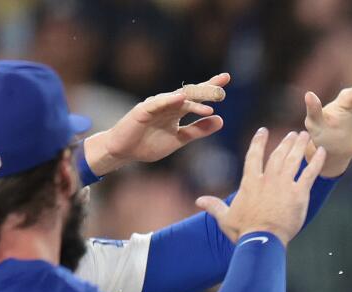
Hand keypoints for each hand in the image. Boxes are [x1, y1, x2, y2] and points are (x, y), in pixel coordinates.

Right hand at [83, 74, 229, 176]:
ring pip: (177, 100)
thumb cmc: (149, 143)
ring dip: (193, 101)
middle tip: (223, 84)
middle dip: (205, 88)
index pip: (197, 97)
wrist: (125, 151)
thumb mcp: (180, 139)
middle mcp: (167, 104)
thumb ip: (199, 130)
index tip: (226, 79)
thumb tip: (220, 119)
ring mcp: (155, 106)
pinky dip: (169, 100)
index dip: (210, 88)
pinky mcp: (143, 110)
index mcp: (177, 111)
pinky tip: (181, 98)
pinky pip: (157, 103)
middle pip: (189, 94)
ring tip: (211, 104)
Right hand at [197, 129, 326, 243]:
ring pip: (293, 159)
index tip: (263, 131)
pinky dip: (316, 162)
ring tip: (305, 136)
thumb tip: (199, 201)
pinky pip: (309, 173)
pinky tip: (322, 152)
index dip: (258, 142)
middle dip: (285, 142)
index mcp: (250, 182)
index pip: (254, 156)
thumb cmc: (243, 231)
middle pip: (277, 155)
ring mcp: (283, 185)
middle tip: (293, 133)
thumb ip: (214, 206)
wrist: (262, 240)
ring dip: (299, 146)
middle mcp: (267, 179)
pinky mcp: (299, 194)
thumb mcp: (225, 218)